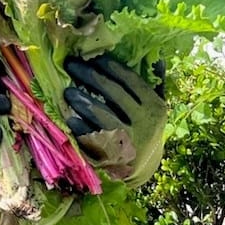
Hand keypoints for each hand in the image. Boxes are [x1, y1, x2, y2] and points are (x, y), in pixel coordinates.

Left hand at [63, 53, 166, 186]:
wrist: (143, 168)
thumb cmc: (145, 128)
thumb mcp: (155, 107)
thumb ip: (156, 83)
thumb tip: (157, 56)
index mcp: (155, 107)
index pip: (130, 80)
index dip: (109, 66)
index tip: (92, 56)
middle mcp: (144, 124)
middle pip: (113, 94)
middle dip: (90, 76)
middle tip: (71, 65)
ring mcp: (129, 143)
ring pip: (102, 117)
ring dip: (82, 102)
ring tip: (68, 92)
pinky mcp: (113, 159)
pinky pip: (93, 140)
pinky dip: (80, 128)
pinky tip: (70, 118)